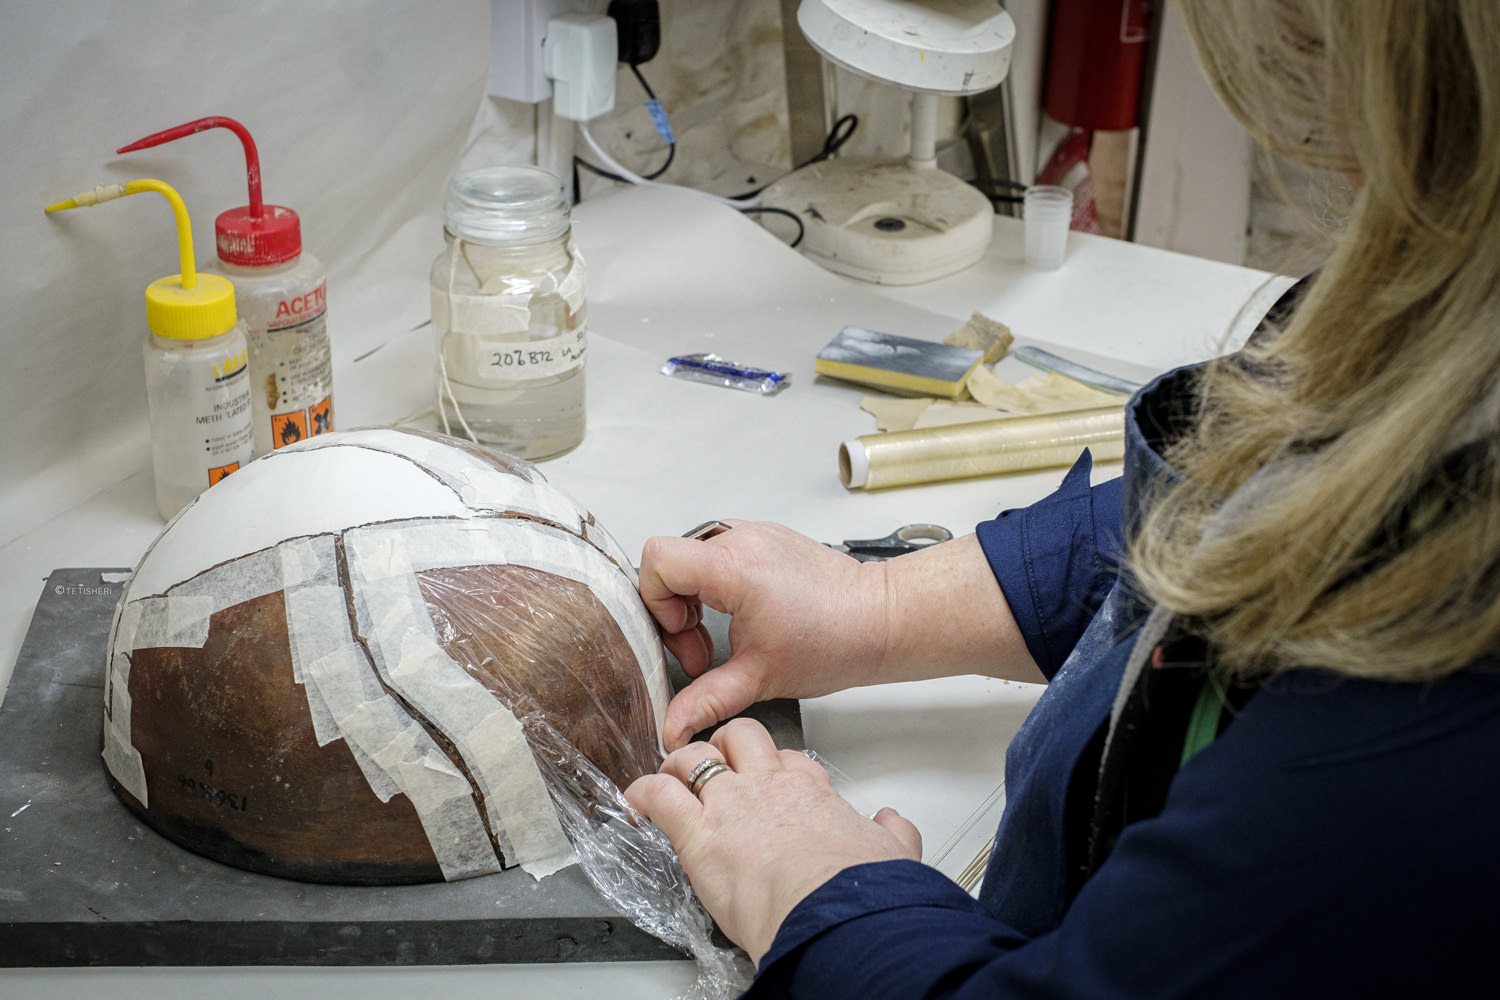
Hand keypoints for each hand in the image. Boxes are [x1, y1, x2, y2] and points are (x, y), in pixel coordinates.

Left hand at [624, 718, 921, 963]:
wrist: (833, 911)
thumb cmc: (857, 889)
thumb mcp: (890, 852)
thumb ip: (890, 834)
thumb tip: (893, 826)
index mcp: (810, 789)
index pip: (786, 758)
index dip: (772, 765)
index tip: (767, 779)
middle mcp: (767, 785)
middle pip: (738, 737)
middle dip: (722, 746)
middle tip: (714, 767)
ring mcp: (729, 804)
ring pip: (693, 756)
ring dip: (678, 765)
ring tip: (670, 779)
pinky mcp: (697, 833)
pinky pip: (657, 795)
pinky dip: (642, 795)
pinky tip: (637, 802)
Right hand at [639, 522, 1040, 750]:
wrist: (881, 618)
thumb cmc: (836, 639)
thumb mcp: (760, 678)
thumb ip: (707, 701)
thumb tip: (673, 725)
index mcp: (734, 567)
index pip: (658, 560)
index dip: (658, 602)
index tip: (684, 634)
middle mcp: (742, 540)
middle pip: (672, 561)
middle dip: (676, 609)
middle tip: (702, 648)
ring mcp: (757, 534)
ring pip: (694, 555)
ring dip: (696, 597)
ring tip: (720, 635)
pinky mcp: (769, 537)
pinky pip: (721, 552)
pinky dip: (718, 584)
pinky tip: (741, 616)